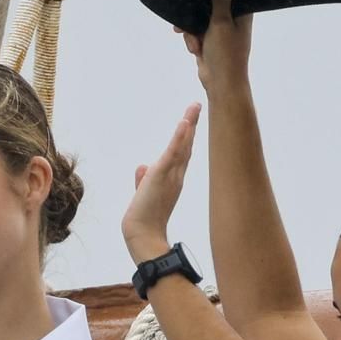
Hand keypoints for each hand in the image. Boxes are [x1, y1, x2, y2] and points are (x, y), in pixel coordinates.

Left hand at [122, 103, 200, 261]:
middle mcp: (176, 176)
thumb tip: (142, 166)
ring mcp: (171, 175)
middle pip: (187, 146)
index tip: (190, 120)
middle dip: (192, 125)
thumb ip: (143, 178)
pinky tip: (185, 122)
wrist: (142, 233)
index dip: (186, 137)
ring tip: (195, 107)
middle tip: (197, 106)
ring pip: (183, 146)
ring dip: (189, 124)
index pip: (181, 154)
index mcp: (173, 179)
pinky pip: (174, 152)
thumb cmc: (144, 217)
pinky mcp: (162, 174)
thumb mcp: (142, 192)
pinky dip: (180, 137)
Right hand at [174, 0, 252, 91]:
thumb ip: (221, 0)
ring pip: (198, 20)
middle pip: (210, 5)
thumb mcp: (221, 23)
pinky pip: (195, 33)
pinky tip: (194, 49)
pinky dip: (192, 40)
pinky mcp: (208, 42)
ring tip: (195, 43)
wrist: (220, 84)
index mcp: (241, 14)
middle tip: (184, 15)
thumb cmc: (226, 54)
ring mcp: (219, 32)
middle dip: (196, 14)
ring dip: (192, 31)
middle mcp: (231, 21)